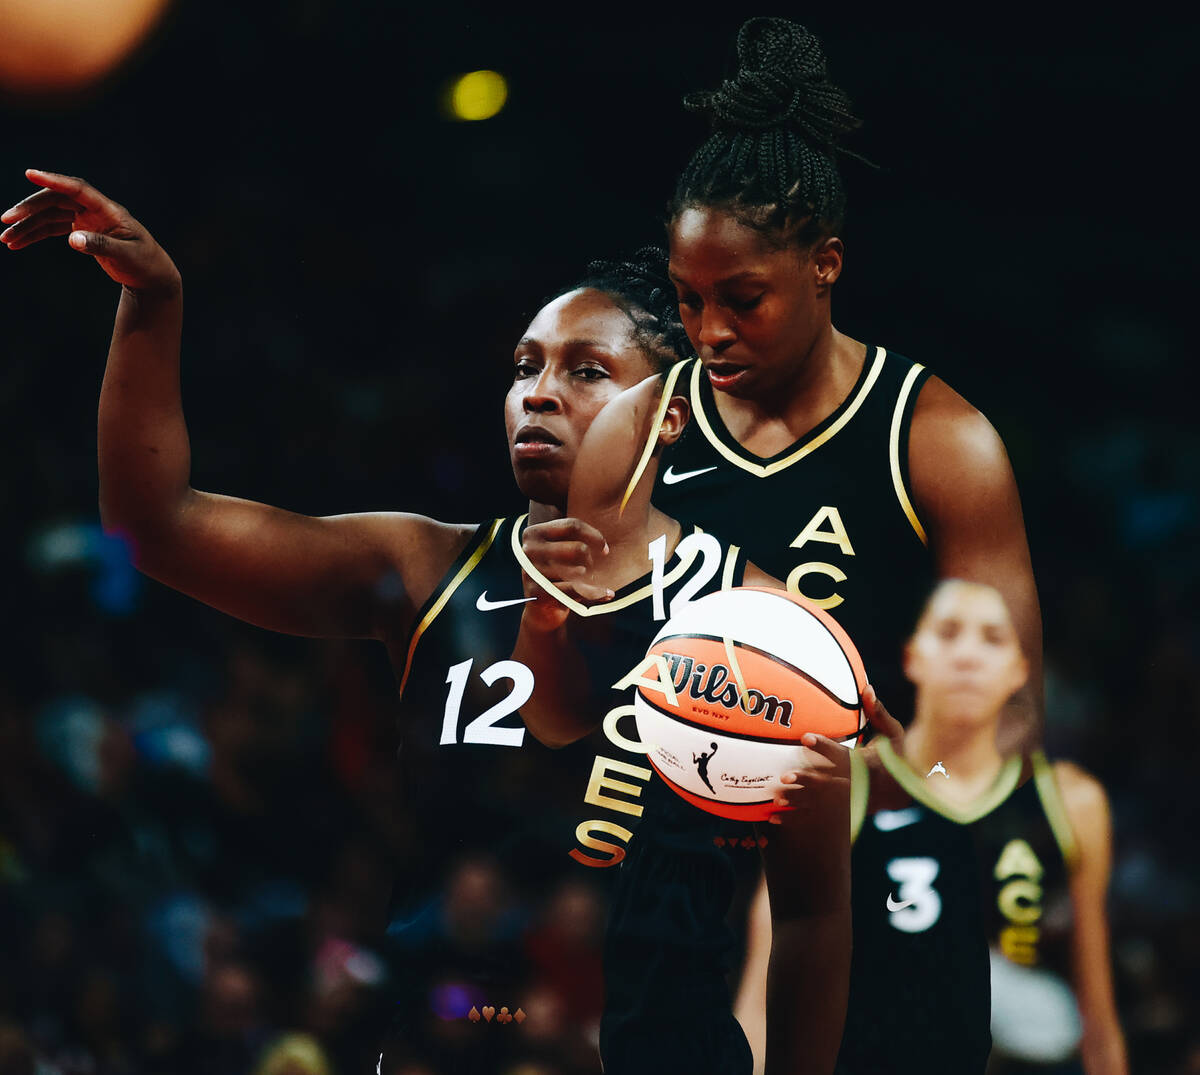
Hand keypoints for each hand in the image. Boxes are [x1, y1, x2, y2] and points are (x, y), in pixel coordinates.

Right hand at [1, 169, 178, 293]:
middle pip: (55, 200)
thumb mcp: (127, 256)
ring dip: (27, 226)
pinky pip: (52, 228)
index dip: (54, 180)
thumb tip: (72, 239)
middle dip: (29, 209)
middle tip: (6, 220)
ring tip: (5, 239)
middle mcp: (94, 210)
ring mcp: (86, 219)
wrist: (151, 276)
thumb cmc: (145, 264)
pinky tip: (17, 243)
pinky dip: (35, 235)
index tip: (31, 173)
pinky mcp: (81, 230)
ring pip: (49, 215)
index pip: (77, 189)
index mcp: (109, 210)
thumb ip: (101, 246)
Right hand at [519, 517, 611, 632]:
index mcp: (533, 533)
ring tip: (589, 583)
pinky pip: (576, 590)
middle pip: (578, 549)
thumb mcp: (560, 551)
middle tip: (591, 571)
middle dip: (591, 561)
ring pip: (579, 571)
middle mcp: (529, 550)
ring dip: (591, 579)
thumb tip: (603, 547)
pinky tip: (607, 594)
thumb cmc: (555, 573)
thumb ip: (576, 539)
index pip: (572, 526)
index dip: (594, 536)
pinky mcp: (539, 593)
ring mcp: (532, 572)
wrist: (540, 609)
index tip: (605, 549)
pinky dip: (596, 593)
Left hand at [767, 684, 901, 822]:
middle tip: (785, 776)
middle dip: (808, 781)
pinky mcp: (842, 812)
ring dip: (799, 801)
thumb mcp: (894, 734)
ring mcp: (849, 802)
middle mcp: (858, 786)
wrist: (904, 791)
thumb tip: (867, 687)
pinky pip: (817, 819)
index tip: (805, 738)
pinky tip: (774, 818)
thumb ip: (878, 713)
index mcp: (868, 766)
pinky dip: (796, 819)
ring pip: (821, 804)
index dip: (825, 747)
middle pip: (830, 785)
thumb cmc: (898, 756)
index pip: (844, 756)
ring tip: (777, 797)